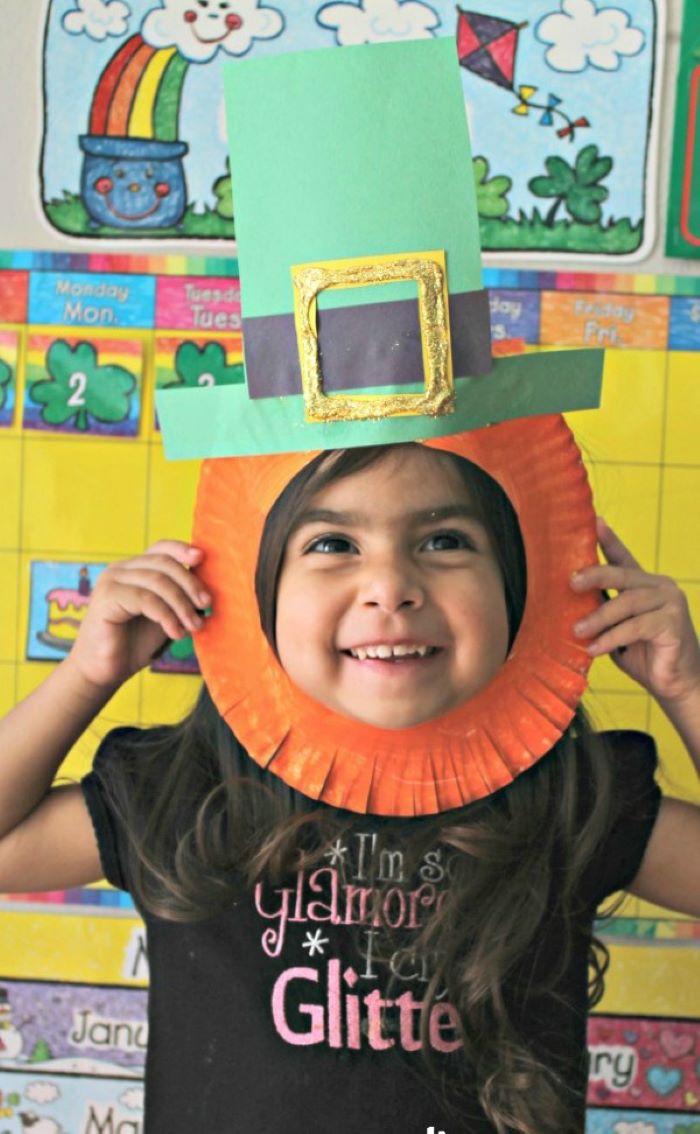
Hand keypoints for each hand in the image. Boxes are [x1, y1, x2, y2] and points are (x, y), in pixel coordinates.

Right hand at [65, 541, 209, 690]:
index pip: (161, 547)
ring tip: (194, 626)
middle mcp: (120, 569)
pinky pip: (145, 599)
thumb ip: (181, 598)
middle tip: (206, 605)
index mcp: (135, 569)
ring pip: (157, 581)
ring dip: (181, 604)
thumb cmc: (136, 643)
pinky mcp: (106, 597)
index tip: (202, 559)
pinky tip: (176, 632)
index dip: (182, 549)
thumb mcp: (166, 616)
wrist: (105, 670)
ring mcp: (111, 581)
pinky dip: (166, 615)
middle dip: (190, 583)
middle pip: (164, 563)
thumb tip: (209, 589)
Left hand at [570, 518, 699, 705]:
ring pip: (628, 603)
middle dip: (594, 575)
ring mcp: (671, 602)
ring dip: (599, 617)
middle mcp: (660, 587)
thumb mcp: (616, 629)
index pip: (623, 558)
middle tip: (570, 582)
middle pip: (622, 575)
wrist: (675, 684)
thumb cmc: (643, 656)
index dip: (609, 539)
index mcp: (644, 585)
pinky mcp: (674, 623)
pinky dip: (613, 637)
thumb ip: (602, 611)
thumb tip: (566, 602)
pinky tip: (595, 648)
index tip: (594, 521)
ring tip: (577, 630)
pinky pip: (637, 626)